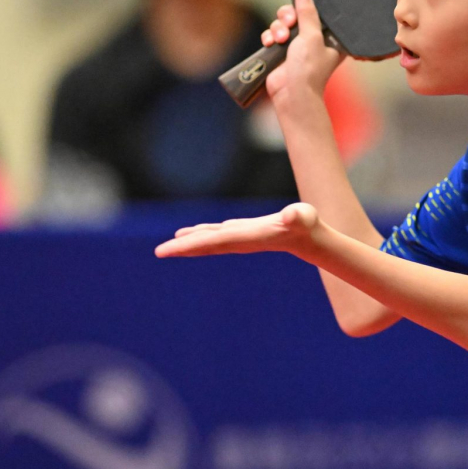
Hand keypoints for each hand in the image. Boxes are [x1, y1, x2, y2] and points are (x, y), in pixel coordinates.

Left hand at [155, 202, 320, 258]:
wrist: (309, 237)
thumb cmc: (306, 225)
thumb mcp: (303, 216)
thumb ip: (297, 216)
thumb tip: (291, 216)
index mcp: (247, 238)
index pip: (214, 242)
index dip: (192, 244)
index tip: (171, 249)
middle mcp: (238, 241)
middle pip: (205, 246)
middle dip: (182, 249)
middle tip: (158, 252)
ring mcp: (238, 238)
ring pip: (207, 242)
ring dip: (186, 244)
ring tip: (166, 247)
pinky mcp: (240, 232)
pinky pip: (214, 235)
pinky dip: (198, 235)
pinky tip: (187, 233)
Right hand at [260, 0, 341, 112]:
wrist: (292, 93)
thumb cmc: (308, 69)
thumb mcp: (312, 35)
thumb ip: (307, 13)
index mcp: (329, 38)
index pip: (318, 14)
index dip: (307, 8)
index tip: (300, 8)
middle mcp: (314, 41)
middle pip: (297, 15)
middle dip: (288, 18)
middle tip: (288, 23)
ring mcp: (296, 47)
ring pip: (282, 24)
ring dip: (278, 28)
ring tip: (279, 39)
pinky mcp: (281, 52)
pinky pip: (272, 35)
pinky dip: (270, 37)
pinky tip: (270, 43)